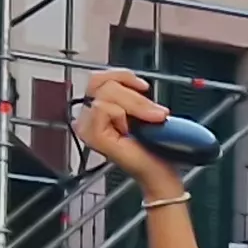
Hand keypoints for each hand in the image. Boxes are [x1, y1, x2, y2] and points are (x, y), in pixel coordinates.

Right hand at [76, 68, 183, 184]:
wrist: (160, 170)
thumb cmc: (154, 146)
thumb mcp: (144, 111)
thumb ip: (133, 95)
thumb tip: (137, 84)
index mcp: (99, 108)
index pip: (98, 78)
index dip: (122, 76)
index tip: (143, 87)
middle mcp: (89, 117)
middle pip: (101, 82)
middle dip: (134, 95)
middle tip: (155, 112)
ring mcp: (87, 126)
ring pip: (105, 94)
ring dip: (134, 106)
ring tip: (148, 123)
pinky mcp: (92, 135)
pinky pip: (103, 108)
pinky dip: (122, 115)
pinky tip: (129, 131)